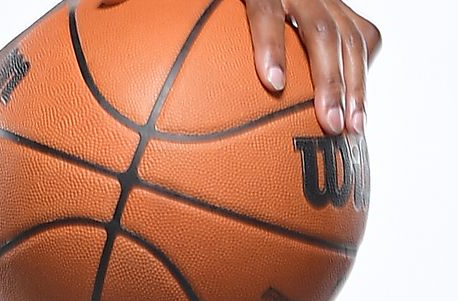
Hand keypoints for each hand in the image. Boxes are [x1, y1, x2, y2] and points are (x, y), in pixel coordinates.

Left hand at [102, 0, 382, 134]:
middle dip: (329, 77)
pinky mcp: (337, 8)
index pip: (265, 6)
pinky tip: (358, 118)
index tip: (272, 84)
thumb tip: (97, 5)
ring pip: (346, 36)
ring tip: (350, 130)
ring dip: (352, 83)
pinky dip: (360, 73)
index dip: (270, 42)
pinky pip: (357, 36)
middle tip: (328, 124)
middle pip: (320, 27)